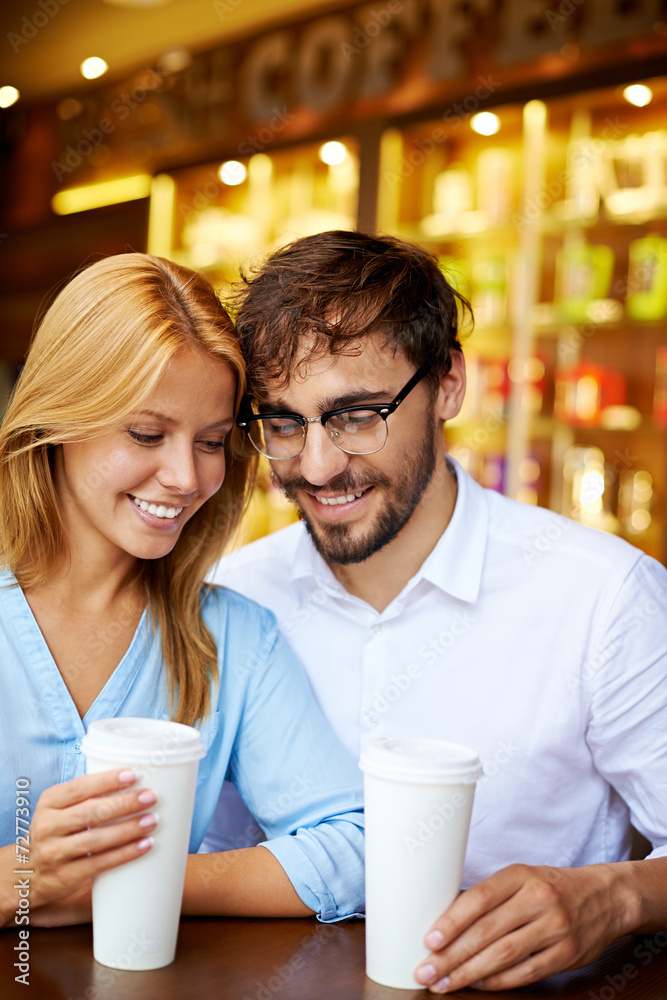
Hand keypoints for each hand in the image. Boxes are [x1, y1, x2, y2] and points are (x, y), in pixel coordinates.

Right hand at [8, 769, 157, 923]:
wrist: (26, 873)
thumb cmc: (54, 832)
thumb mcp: (58, 809)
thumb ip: (85, 796)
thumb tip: (132, 780)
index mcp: (49, 802)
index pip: (79, 787)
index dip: (107, 780)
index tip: (133, 775)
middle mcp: (48, 826)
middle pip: (90, 812)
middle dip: (124, 803)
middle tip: (150, 796)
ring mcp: (54, 852)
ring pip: (94, 839)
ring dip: (127, 829)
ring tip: (151, 820)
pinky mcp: (65, 876)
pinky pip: (99, 864)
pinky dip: (124, 854)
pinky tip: (144, 845)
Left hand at [414, 863, 638, 991]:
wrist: (605, 897)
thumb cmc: (552, 887)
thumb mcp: (523, 878)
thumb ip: (491, 897)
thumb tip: (446, 922)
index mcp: (521, 875)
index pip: (480, 898)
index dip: (452, 921)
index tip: (430, 940)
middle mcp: (538, 899)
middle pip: (488, 931)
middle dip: (452, 955)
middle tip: (427, 970)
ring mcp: (555, 927)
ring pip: (504, 955)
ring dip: (470, 973)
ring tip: (446, 982)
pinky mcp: (567, 954)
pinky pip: (526, 972)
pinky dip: (499, 981)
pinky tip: (479, 984)